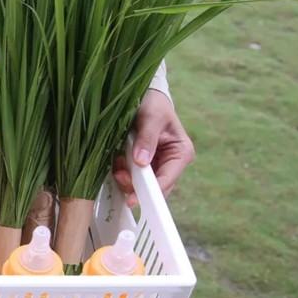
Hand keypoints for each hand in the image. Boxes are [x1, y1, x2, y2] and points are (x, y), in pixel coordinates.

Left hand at [113, 89, 194, 207]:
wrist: (144, 97)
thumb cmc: (153, 104)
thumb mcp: (151, 117)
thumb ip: (147, 139)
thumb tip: (142, 162)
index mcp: (181, 154)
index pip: (167, 180)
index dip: (150, 193)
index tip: (132, 200)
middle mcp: (170, 164)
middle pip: (153, 189)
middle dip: (134, 185)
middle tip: (119, 174)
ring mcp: (155, 166)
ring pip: (140, 185)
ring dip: (125, 178)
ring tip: (118, 161)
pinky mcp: (142, 166)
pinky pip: (130, 177)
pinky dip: (121, 172)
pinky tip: (117, 160)